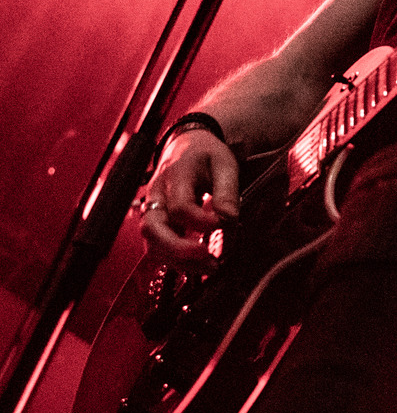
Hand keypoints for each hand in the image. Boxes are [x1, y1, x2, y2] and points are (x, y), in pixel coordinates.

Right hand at [140, 129, 239, 268]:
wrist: (187, 145)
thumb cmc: (207, 154)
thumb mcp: (224, 165)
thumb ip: (227, 194)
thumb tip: (227, 221)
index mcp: (175, 176)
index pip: (180, 206)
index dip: (202, 221)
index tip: (226, 223)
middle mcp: (157, 195)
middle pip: (153, 229)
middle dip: (179, 250)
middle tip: (209, 259)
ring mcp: (152, 210)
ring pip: (152, 243)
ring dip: (178, 261)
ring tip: (209, 267)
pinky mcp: (156, 222)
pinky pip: (158, 246)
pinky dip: (176, 260)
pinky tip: (200, 264)